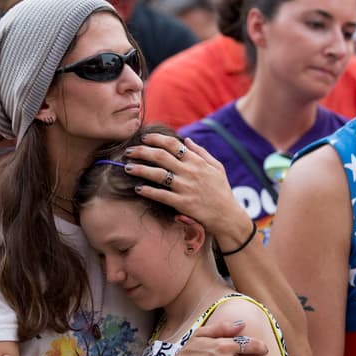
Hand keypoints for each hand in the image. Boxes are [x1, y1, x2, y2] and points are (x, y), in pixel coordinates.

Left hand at [125, 133, 246, 248]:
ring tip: (127, 167)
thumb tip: (186, 139)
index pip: (173, 144)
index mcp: (197, 161)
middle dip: (142, 151)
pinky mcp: (183, 203)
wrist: (228, 216)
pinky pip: (161, 195)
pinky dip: (148, 191)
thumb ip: (201, 152)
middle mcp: (190, 172)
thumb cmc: (222, 191)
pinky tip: (137, 188)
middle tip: (128, 151)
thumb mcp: (217, 167)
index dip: (156, 139)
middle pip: (161, 156)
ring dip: (140, 169)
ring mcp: (186, 188)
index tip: (144, 138)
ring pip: (158, 174)